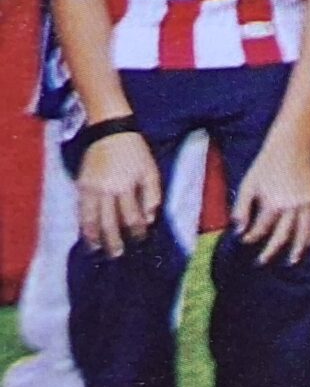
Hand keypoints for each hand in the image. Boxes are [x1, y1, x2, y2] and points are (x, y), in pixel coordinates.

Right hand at [76, 130, 159, 258]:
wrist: (109, 132)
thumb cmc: (134, 151)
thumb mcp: (150, 170)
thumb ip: (152, 195)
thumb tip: (149, 219)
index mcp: (126, 187)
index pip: (132, 217)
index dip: (137, 231)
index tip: (140, 240)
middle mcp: (106, 191)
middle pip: (109, 223)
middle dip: (114, 241)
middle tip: (118, 255)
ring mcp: (90, 189)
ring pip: (90, 219)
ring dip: (93, 237)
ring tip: (96, 250)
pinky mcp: (80, 186)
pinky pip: (80, 210)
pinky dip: (82, 223)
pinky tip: (85, 233)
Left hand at [233, 138, 309, 264]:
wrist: (291, 147)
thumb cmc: (266, 165)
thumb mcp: (248, 185)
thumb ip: (242, 209)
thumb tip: (238, 230)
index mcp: (273, 204)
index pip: (260, 228)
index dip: (250, 236)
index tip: (244, 240)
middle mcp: (291, 207)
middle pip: (282, 236)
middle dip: (271, 250)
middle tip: (262, 261)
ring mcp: (306, 203)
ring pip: (303, 232)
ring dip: (297, 248)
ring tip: (292, 260)